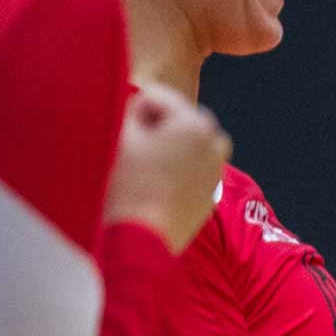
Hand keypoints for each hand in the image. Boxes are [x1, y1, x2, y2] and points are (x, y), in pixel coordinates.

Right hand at [105, 81, 231, 253]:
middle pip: (175, 120)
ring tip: (144, 170)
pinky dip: (173, 171)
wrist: (138, 239)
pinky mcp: (209, 196)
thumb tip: (134, 101)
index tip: (124, 136)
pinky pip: (189, 170)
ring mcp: (215, 172)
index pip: (156, 97)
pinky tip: (154, 188)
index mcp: (197, 124)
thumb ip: (128, 105)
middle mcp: (215, 145)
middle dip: (153, 128)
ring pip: (183, 144)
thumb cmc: (126, 184)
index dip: (132, 112)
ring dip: (164, 148)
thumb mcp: (119, 133)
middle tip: (134, 153)